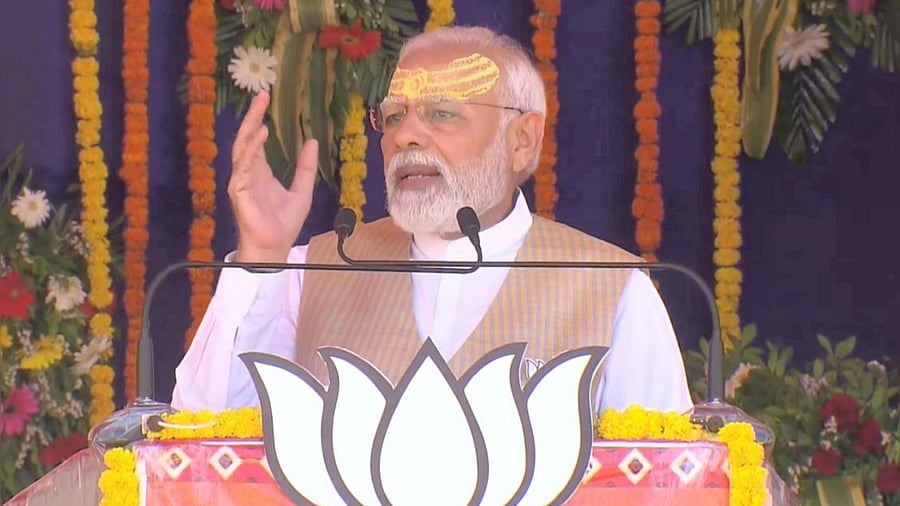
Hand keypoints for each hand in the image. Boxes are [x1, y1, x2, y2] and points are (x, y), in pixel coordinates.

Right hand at [228, 91, 318, 262]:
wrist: (275, 247)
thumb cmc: (284, 224)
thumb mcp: (302, 191)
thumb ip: (306, 167)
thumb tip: (313, 142)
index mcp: (260, 172)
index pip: (257, 140)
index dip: (260, 120)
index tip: (266, 99)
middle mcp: (248, 173)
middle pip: (247, 138)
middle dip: (252, 117)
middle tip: (261, 96)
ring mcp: (241, 182)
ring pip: (242, 150)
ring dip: (251, 132)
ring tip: (262, 117)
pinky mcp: (239, 193)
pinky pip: (242, 168)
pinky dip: (250, 152)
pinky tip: (260, 139)